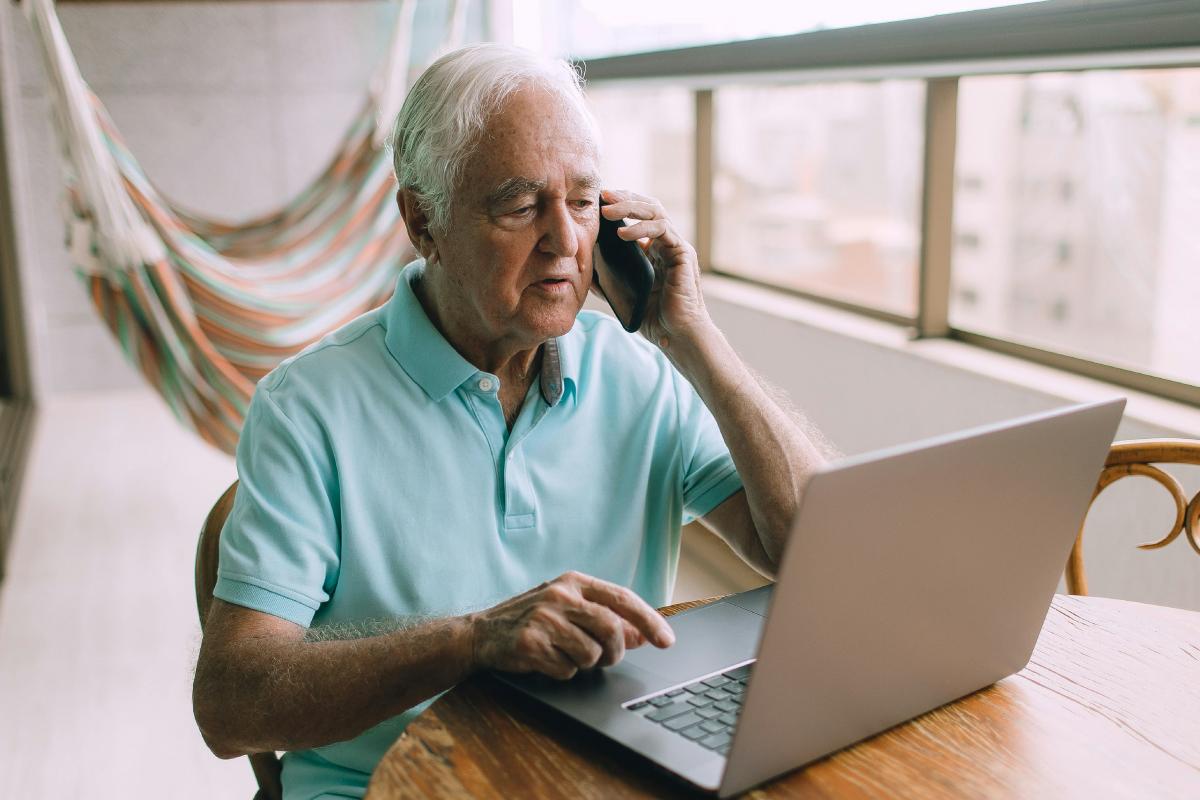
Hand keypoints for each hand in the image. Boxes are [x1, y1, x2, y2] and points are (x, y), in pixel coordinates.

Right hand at [468, 571, 674, 679]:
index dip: (649, 620)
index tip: (666, 640)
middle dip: (615, 652)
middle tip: (607, 659)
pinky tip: (545, 660)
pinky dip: (562, 672)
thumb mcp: (569, 610)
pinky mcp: (530, 643)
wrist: (480, 634)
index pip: (622, 598)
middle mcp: (559, 595)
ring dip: (584, 663)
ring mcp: (544, 619)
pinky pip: (567, 669)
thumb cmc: (530, 620)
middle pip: (611, 628)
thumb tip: (641, 634)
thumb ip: (605, 618)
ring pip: (591, 654)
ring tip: (564, 653)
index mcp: (573, 581)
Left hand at [597, 189, 712, 348]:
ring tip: (607, 211)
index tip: (598, 202)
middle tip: (602, 196)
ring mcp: (676, 246)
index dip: (621, 205)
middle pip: (648, 206)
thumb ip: (605, 280)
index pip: (639, 215)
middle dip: (624, 198)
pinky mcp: (683, 254)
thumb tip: (581, 268)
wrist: (675, 335)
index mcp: (654, 249)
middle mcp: (667, 243)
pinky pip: (663, 230)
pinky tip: (622, 233)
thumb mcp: (622, 294)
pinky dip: (642, 228)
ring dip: (630, 207)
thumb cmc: (653, 318)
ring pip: (656, 212)